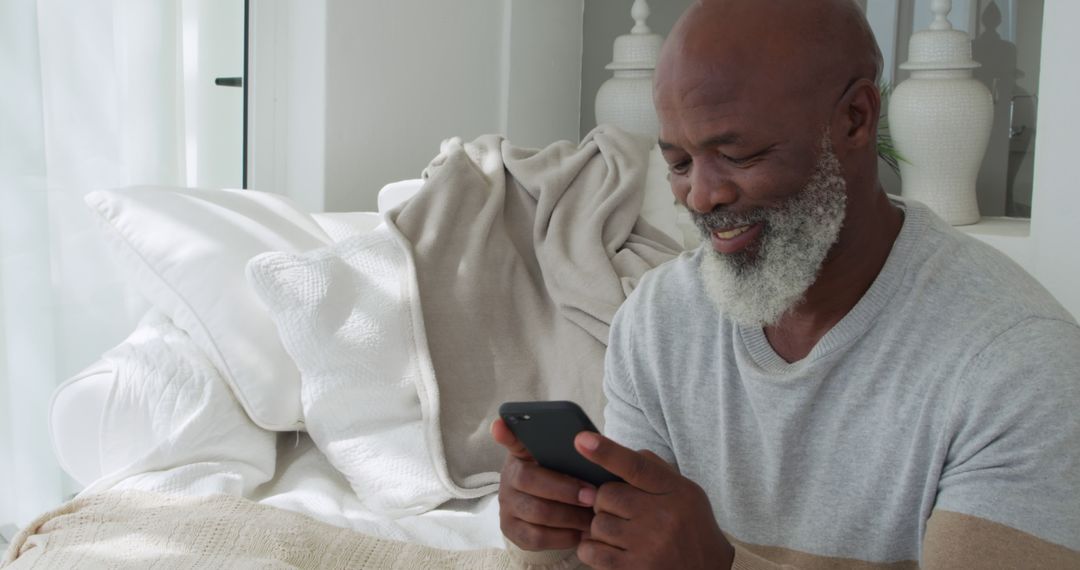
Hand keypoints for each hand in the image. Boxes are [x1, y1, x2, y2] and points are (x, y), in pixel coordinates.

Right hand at [491, 418, 596, 550]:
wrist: (551, 510)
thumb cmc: (564, 478)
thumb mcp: (564, 461)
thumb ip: (570, 450)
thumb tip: (585, 437)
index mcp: (521, 454)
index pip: (510, 439)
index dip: (505, 433)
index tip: (500, 425)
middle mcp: (508, 478)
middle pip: (529, 480)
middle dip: (565, 489)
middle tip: (593, 495)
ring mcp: (506, 506)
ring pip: (537, 513)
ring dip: (569, 516)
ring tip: (593, 517)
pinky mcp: (512, 531)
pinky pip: (536, 537)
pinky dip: (563, 537)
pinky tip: (581, 533)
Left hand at [573, 432, 734, 568]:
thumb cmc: (690, 526)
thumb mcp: (685, 491)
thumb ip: (654, 469)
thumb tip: (615, 453)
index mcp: (674, 490)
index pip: (636, 466)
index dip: (607, 452)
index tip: (582, 440)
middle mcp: (662, 516)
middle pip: (606, 495)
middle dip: (605, 503)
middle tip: (621, 513)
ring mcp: (648, 545)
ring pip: (597, 524)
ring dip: (602, 528)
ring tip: (621, 535)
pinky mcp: (635, 569)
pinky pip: (592, 551)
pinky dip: (592, 549)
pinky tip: (609, 550)